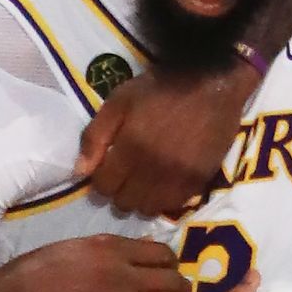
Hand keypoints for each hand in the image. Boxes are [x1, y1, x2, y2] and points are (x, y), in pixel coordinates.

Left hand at [75, 66, 256, 216]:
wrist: (211, 83)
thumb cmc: (160, 88)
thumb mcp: (119, 102)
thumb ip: (95, 137)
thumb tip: (79, 172)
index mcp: (130, 148)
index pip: (104, 186)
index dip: (101, 180)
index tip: (107, 170)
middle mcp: (153, 169)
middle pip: (125, 202)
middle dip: (119, 192)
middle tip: (125, 177)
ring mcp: (178, 178)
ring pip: (148, 209)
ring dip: (140, 200)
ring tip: (143, 184)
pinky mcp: (199, 181)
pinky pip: (173, 205)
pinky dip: (163, 200)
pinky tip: (163, 184)